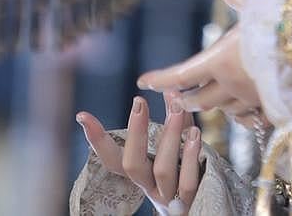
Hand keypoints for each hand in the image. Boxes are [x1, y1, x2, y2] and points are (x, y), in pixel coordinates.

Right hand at [76, 92, 200, 215]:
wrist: (208, 205)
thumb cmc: (187, 167)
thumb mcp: (177, 141)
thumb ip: (173, 116)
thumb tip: (168, 87)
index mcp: (141, 172)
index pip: (112, 158)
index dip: (97, 139)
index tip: (83, 115)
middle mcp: (149, 186)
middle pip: (132, 164)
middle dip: (136, 131)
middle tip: (139, 102)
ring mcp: (168, 197)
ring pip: (163, 170)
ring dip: (170, 137)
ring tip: (177, 109)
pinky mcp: (189, 201)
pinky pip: (187, 182)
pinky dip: (191, 157)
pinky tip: (195, 134)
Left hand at [137, 0, 261, 121]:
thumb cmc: (284, 26)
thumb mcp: (258, 3)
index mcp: (220, 61)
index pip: (181, 74)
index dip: (161, 78)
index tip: (143, 81)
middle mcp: (232, 85)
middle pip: (199, 101)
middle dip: (183, 99)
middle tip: (173, 96)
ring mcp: (253, 100)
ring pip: (224, 110)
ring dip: (212, 106)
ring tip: (207, 100)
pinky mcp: (273, 108)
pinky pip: (250, 119)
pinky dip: (241, 117)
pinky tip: (243, 113)